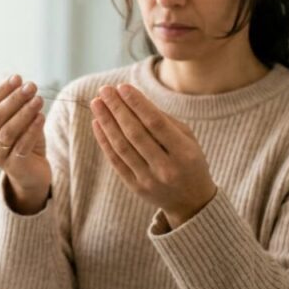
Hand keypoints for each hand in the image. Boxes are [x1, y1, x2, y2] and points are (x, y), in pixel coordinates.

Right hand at [0, 74, 51, 214]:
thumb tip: (18, 80)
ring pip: (8, 131)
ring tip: (39, 100)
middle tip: (31, 86)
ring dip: (24, 113)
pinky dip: (32, 130)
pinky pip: (22, 145)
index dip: (3, 89)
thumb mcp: (21, 120)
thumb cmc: (25, 141)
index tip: (18, 78)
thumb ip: (18, 104)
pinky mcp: (12, 166)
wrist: (33, 173)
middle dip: (15, 98)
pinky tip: (41, 117)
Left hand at [90, 84, 216, 227]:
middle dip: (118, 109)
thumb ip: (164, 120)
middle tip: (104, 90)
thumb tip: (134, 98)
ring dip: (107, 122)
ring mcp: (149, 180)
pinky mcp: (135, 187)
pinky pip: (116, 161)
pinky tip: (97, 123)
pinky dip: (104, 141)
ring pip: (122, 146)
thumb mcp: (187, 139)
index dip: (137, 103)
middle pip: (135, 133)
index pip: (155, 123)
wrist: (191, 201)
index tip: (122, 87)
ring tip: (97, 103)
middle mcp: (166, 168)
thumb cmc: (188, 161)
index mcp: (184, 153)